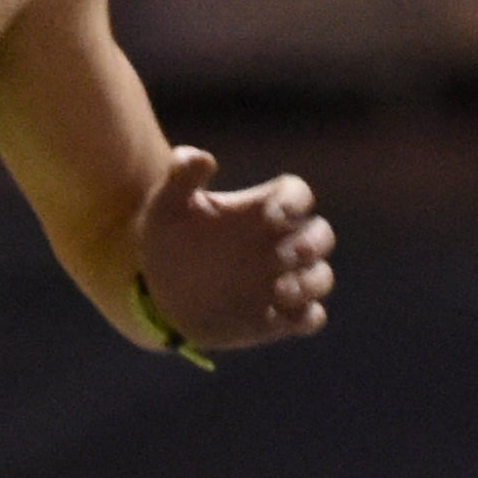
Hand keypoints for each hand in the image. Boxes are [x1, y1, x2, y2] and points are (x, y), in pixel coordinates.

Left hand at [132, 145, 336, 353]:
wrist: (156, 289)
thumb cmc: (167, 237)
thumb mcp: (166, 203)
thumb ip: (181, 174)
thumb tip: (203, 159)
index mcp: (262, 209)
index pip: (297, 194)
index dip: (294, 202)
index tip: (272, 215)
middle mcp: (280, 243)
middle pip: (321, 234)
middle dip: (311, 244)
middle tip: (282, 256)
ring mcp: (283, 280)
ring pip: (321, 277)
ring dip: (311, 282)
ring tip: (279, 290)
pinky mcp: (277, 317)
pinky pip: (309, 318)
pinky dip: (304, 318)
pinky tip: (275, 318)